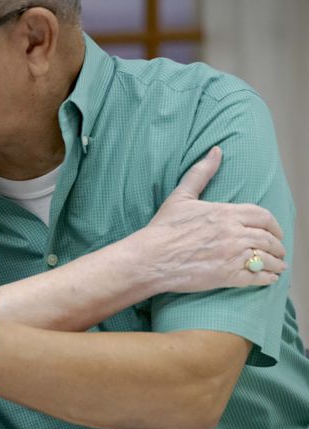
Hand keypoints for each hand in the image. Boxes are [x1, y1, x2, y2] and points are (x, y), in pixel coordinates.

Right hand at [132, 147, 285, 292]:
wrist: (151, 258)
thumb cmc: (163, 228)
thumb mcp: (181, 196)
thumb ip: (201, 173)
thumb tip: (216, 151)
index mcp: (225, 213)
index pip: (263, 216)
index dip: (273, 225)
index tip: (275, 231)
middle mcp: (234, 233)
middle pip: (268, 238)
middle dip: (277, 245)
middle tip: (277, 250)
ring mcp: (233, 255)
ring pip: (266, 258)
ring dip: (276, 262)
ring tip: (277, 266)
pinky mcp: (228, 276)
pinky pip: (258, 277)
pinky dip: (268, 278)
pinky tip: (269, 278)